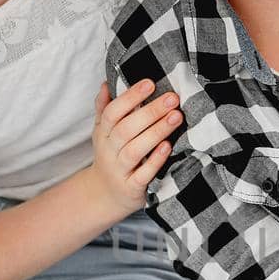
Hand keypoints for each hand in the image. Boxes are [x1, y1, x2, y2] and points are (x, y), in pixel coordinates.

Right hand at [90, 78, 181, 213]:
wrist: (105, 196)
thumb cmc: (111, 157)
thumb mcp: (102, 133)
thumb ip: (104, 109)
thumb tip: (106, 83)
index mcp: (103, 134)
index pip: (112, 112)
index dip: (129, 97)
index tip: (150, 83)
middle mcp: (109, 151)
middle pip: (126, 129)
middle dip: (150, 112)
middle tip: (172, 98)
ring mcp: (119, 170)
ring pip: (135, 150)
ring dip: (156, 132)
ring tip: (176, 117)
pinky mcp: (131, 188)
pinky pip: (143, 174)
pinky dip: (155, 161)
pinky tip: (168, 147)